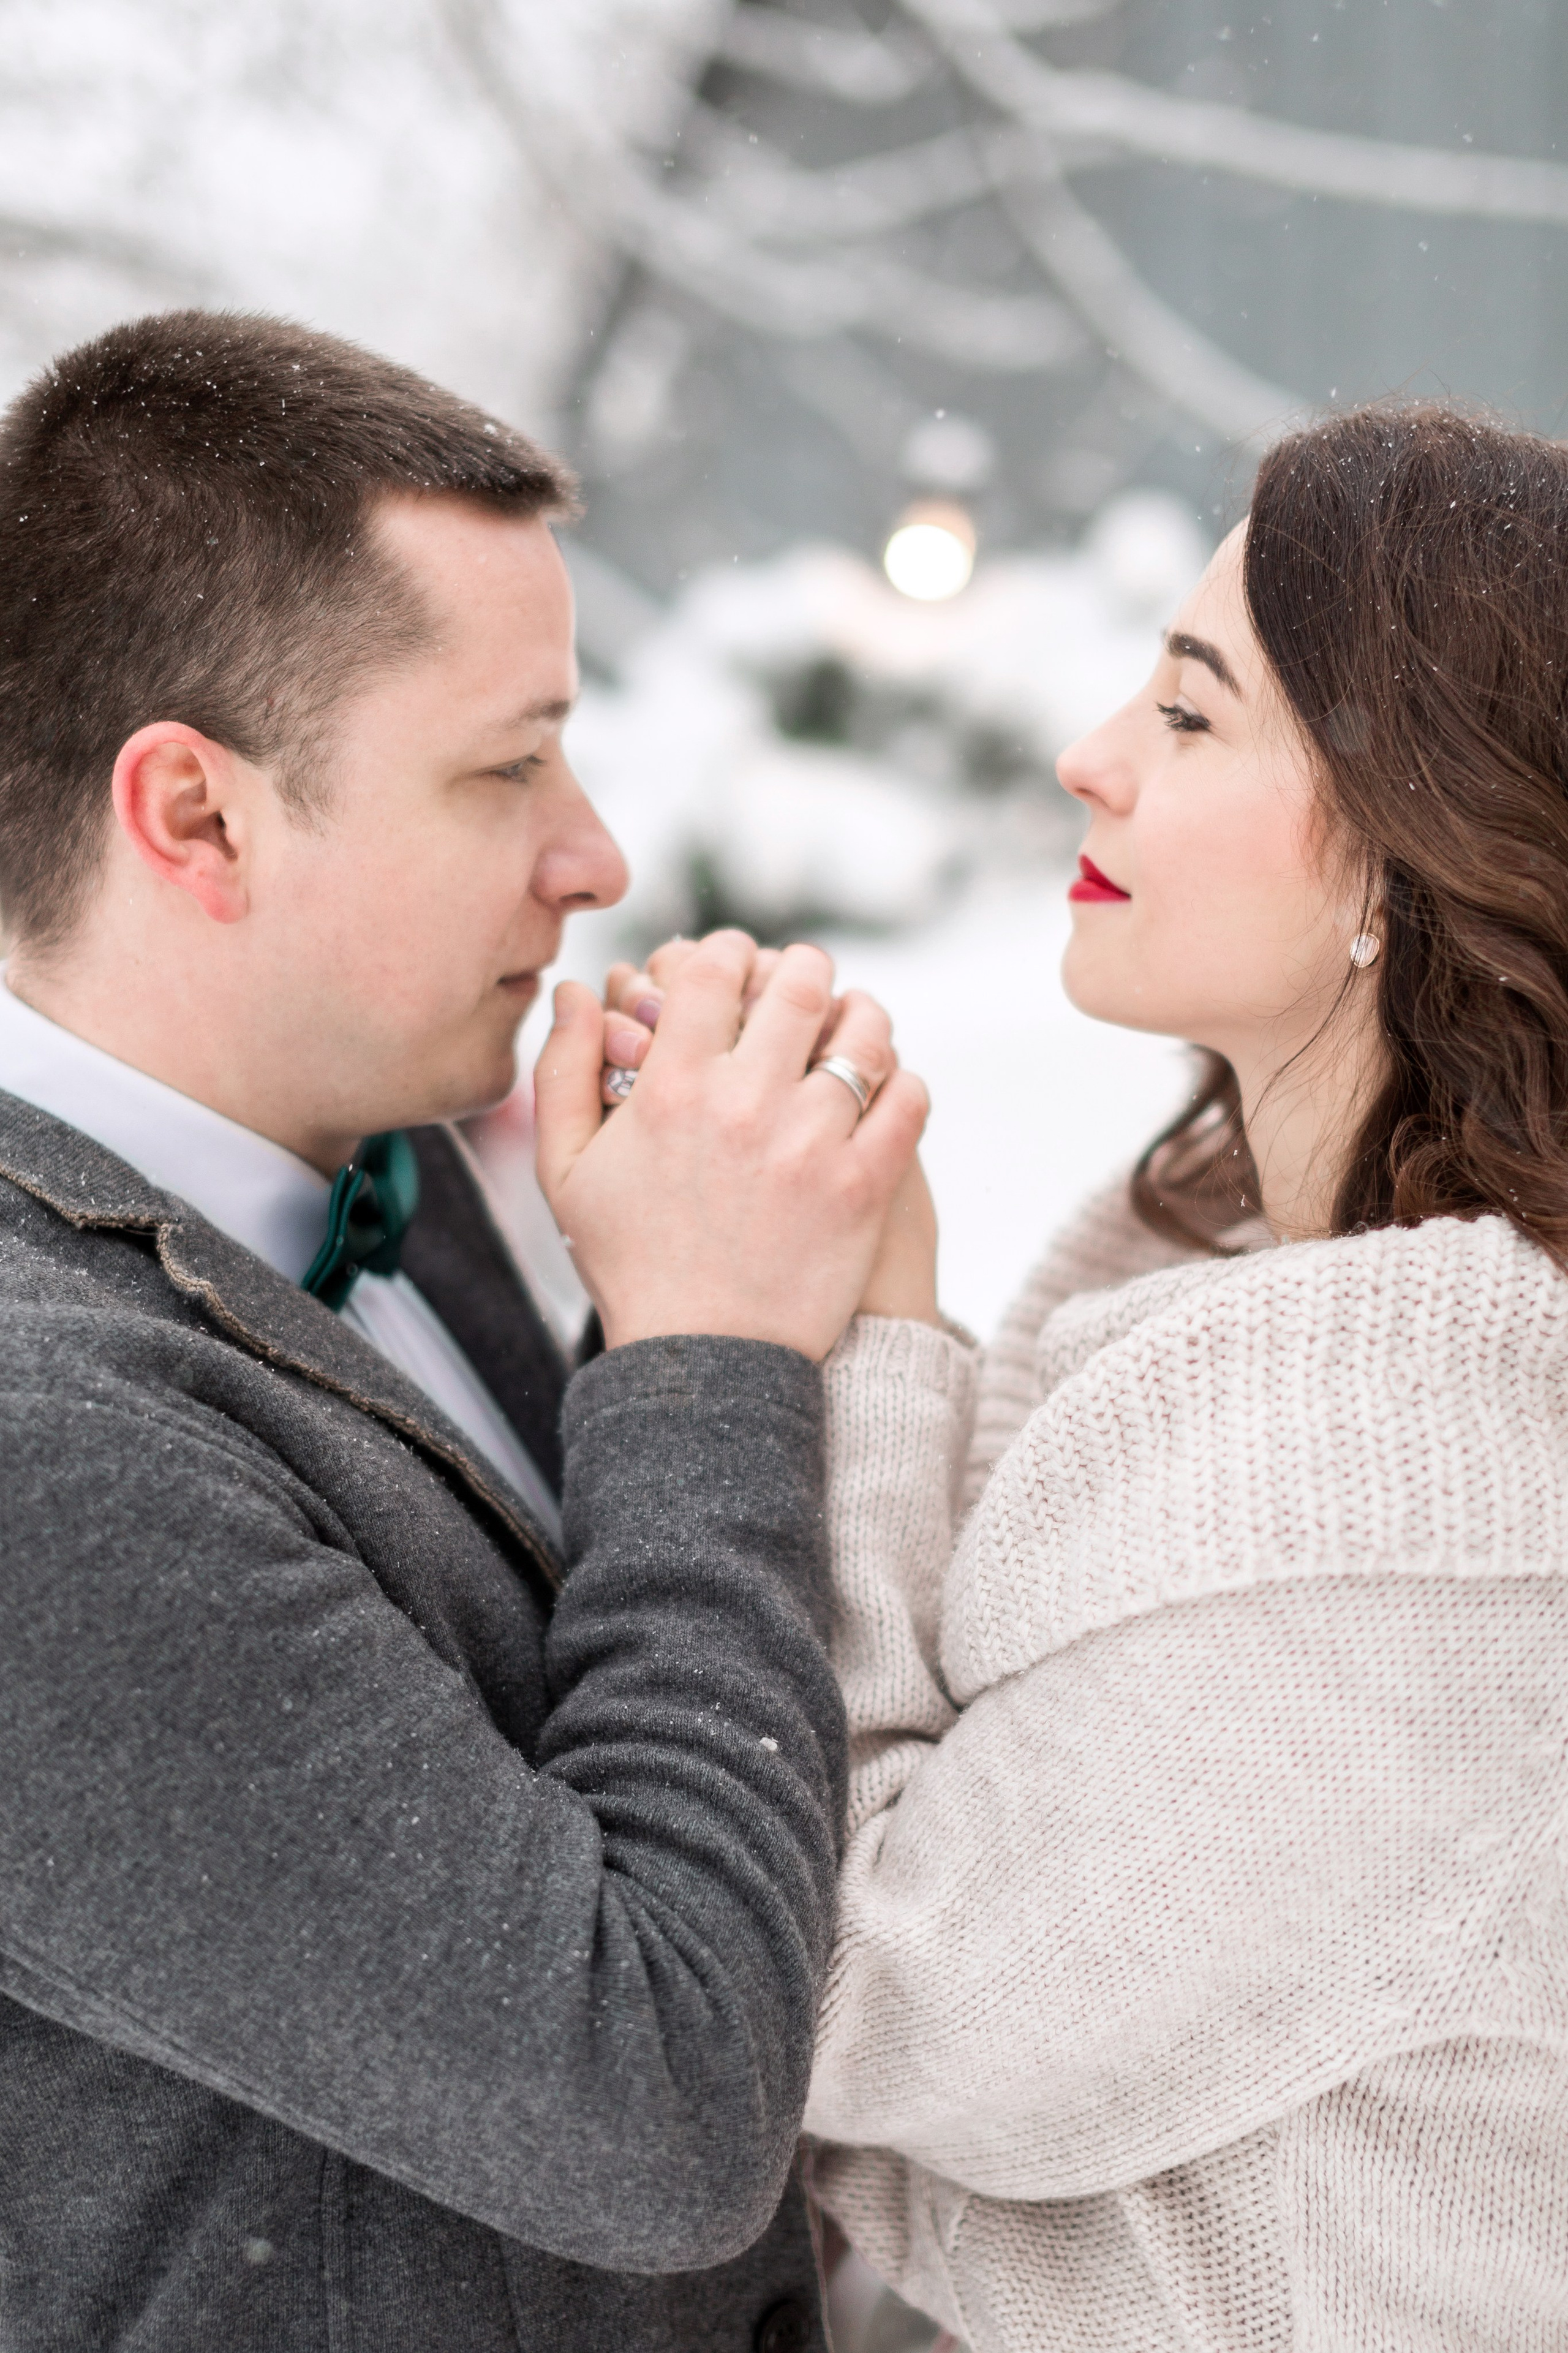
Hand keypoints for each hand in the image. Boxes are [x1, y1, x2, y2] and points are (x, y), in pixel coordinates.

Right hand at [535, 931, 927, 1358]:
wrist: (703, 1362)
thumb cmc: (630, 1264)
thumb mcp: (566, 1173)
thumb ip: (563, 1074)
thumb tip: (575, 993)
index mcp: (669, 1089)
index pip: (712, 970)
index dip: (728, 951)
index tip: (737, 962)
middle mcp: (743, 1104)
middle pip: (798, 984)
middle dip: (804, 968)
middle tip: (806, 978)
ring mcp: (811, 1144)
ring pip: (863, 1034)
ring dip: (863, 1017)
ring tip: (855, 1024)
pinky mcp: (864, 1186)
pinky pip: (906, 1100)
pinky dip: (902, 1081)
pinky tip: (886, 1088)